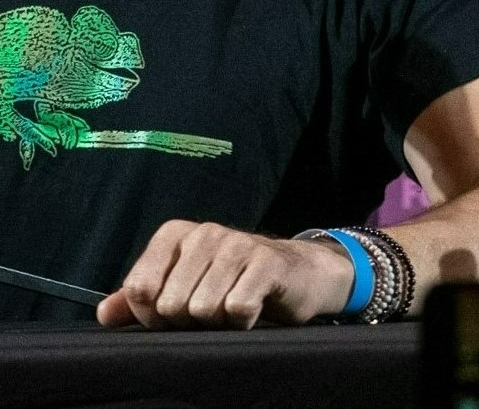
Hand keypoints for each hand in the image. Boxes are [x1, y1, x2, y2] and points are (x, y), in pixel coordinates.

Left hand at [96, 220, 352, 329]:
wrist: (297, 273)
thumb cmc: (232, 281)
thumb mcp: (183, 285)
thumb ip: (140, 299)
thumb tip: (104, 315)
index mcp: (177, 234)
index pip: (140, 289)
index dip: (152, 316)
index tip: (174, 313)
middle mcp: (206, 232)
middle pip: (170, 305)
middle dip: (188, 322)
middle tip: (210, 312)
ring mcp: (238, 244)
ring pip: (202, 309)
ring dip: (217, 323)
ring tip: (232, 307)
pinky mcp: (268, 262)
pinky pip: (237, 310)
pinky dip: (243, 321)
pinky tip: (254, 307)